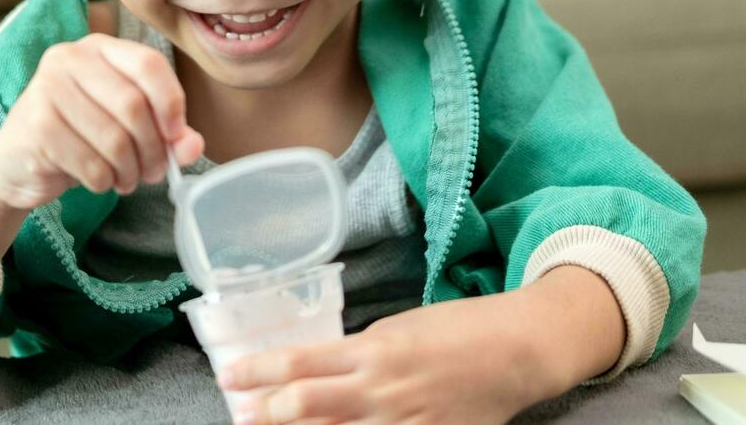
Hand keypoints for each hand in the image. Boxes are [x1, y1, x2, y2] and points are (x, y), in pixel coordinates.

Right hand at [0, 34, 204, 208]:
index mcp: (99, 48)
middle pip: (134, 105)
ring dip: (130, 170)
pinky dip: (105, 181)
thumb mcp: (127, 127)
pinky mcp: (35, 127)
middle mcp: (69, 58)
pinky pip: (90, 163)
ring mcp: (46, 90)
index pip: (149, 63)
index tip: (177, 135)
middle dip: (153, 148)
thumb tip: (192, 146)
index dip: (171, 103)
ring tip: (128, 179)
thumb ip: (167, 133)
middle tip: (155, 172)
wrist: (16, 163)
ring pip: (114, 139)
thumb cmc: (79, 136)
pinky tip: (101, 181)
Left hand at [217, 292, 559, 424]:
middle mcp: (381, 389)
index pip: (300, 362)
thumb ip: (361, 354)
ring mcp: (404, 423)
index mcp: (372, 349)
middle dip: (266, 415)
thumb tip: (323, 375)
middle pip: (305, 408)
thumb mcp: (400, 329)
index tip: (227, 376)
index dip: (257, 371)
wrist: (518, 350)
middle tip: (239, 415)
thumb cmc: (459, 329)